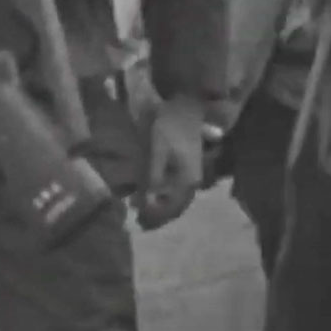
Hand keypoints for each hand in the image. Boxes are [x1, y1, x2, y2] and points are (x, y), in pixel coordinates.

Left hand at [136, 98, 205, 230]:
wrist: (185, 107)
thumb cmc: (168, 127)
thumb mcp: (156, 152)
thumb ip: (152, 178)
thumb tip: (146, 204)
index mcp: (186, 181)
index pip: (170, 208)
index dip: (155, 217)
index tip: (138, 221)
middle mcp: (193, 182)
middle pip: (175, 208)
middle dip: (158, 217)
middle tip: (139, 223)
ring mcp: (192, 176)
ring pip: (178, 201)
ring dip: (162, 210)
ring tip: (144, 215)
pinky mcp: (188, 169)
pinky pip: (178, 192)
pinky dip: (166, 199)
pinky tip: (154, 198)